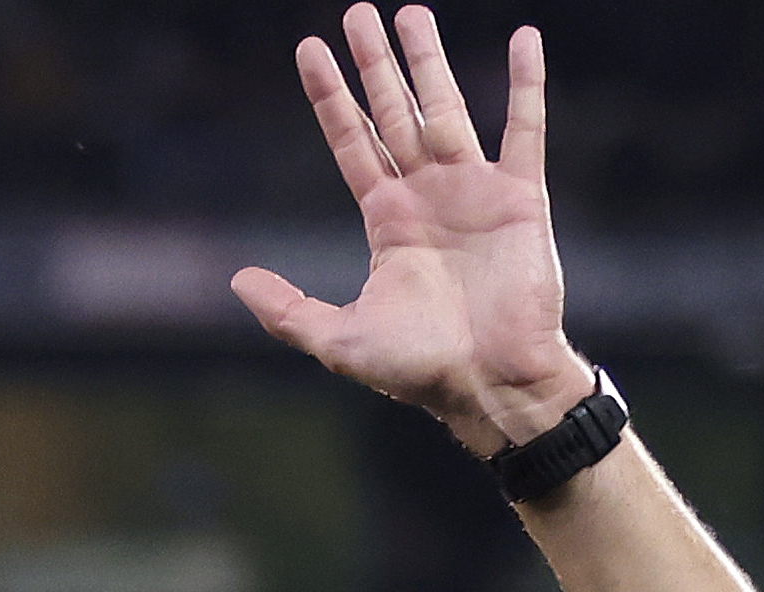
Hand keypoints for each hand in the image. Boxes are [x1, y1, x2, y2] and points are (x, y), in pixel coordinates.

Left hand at [230, 4, 592, 455]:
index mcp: (385, 221)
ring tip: (411, 13)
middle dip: (375, 64)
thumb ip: (287, 309)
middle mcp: (425, 196)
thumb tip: (237, 279)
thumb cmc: (418, 369)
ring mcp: (473, 191)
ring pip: (446, 108)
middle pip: (393, 112)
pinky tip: (523, 39)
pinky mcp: (519, 197)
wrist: (489, 383)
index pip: (350, 141)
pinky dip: (525, 85)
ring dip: (429, 61)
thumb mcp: (338, 339)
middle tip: (358, 12)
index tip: (309, 49)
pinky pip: (524, 129)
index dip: (330, 97)